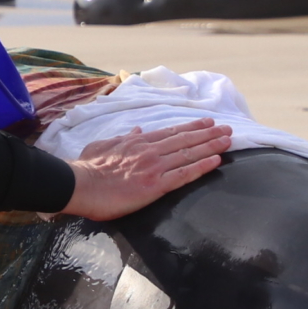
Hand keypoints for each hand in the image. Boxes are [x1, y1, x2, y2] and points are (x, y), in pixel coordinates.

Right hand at [60, 119, 231, 220]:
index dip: (191, 127)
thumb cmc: (87, 167)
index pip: (171, 132)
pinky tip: (216, 160)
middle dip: (208, 133)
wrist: (80, 184)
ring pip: (188, 154)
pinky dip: (202, 166)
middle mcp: (150, 151)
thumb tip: (137, 130)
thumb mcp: (103, 145)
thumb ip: (122, 138)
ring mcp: (154, 168)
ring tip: (228, 140)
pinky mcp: (154, 186)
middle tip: (227, 129)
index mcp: (138, 142)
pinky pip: (184, 175)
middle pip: (185, 139)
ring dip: (211, 145)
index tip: (207, 122)